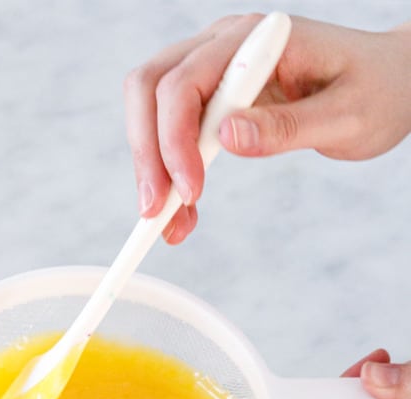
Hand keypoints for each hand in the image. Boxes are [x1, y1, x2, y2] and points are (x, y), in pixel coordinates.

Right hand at [124, 15, 410, 242]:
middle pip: (151, 89)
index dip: (175, 140)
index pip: (186, 81)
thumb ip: (287, 126)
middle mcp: (227, 46)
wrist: (392, 84)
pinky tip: (183, 211)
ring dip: (152, 168)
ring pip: (152, 110)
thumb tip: (227, 136)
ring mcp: (217, 69)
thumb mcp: (346, 116)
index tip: (190, 192)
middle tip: (157, 212)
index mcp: (258, 41)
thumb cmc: (379, 91)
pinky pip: (174, 130)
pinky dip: (169, 172)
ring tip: (170, 222)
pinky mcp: (216, 97)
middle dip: (148, 154)